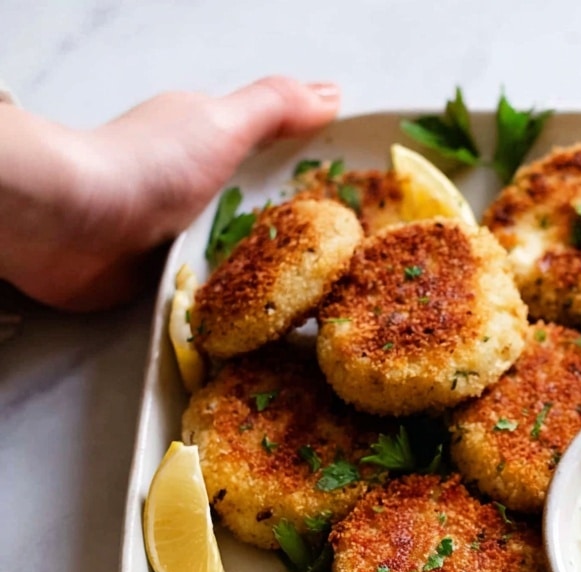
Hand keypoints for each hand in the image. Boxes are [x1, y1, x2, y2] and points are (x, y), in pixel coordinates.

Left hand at [0, 77, 339, 310]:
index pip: (273, 154)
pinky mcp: (160, 281)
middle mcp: (191, 185)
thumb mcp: (224, 123)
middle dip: (300, 236)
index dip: (314, 176)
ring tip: (323, 302)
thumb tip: (332, 93)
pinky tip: (269, 321)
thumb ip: (276, 107)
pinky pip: (213, 295)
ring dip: (270, 277)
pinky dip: (236, 306)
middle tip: (352, 266)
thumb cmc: (148, 165)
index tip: (361, 207)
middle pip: (260, 210)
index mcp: (206, 139)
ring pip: (239, 256)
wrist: (72, 224)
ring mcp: (175, 234)